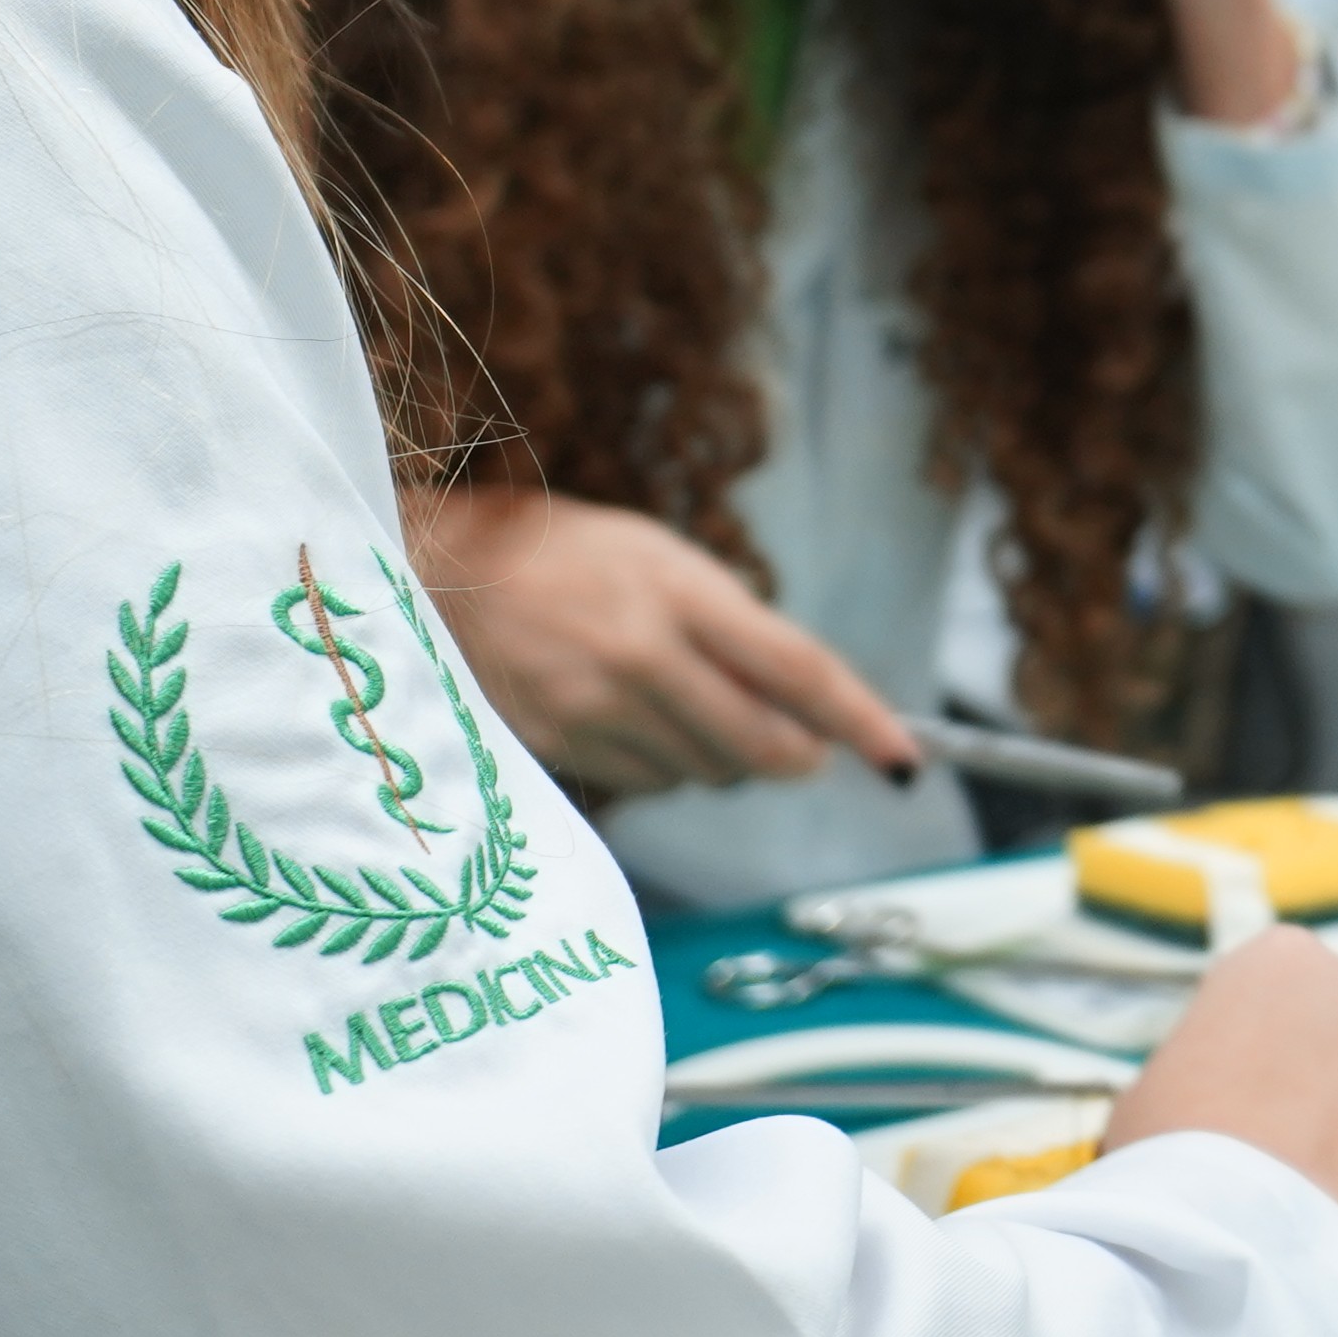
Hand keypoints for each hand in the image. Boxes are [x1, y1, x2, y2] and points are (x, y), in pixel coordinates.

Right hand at [395, 482, 922, 797]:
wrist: (435, 572)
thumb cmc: (562, 552)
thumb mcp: (657, 555)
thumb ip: (731, 623)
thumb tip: (801, 701)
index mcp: (679, 592)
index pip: (799, 670)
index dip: (860, 721)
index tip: (902, 756)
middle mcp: (642, 657)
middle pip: (760, 745)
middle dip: (795, 754)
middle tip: (799, 744)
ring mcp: (595, 709)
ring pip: (706, 774)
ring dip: (722, 756)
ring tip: (682, 701)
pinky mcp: (558, 747)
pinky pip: (649, 784)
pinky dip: (665, 765)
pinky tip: (635, 720)